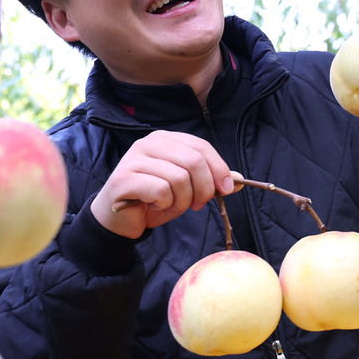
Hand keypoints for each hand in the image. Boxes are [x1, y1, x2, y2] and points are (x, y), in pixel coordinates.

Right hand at [90, 131, 240, 238]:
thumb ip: (210, 182)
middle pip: (193, 161)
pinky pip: (160, 191)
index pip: (201, 147)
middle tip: (198, 204)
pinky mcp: (123, 179)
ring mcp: (133, 159)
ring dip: (182, 200)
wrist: (119, 219)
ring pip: (178, 178)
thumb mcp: (188, 189)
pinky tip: (154, 205)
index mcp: (166, 139)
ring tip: (171, 206)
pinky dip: (164, 204)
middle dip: (203, 189)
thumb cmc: (154, 200)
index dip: (219, 168)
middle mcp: (148, 143)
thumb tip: (239, 181)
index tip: (226, 189)